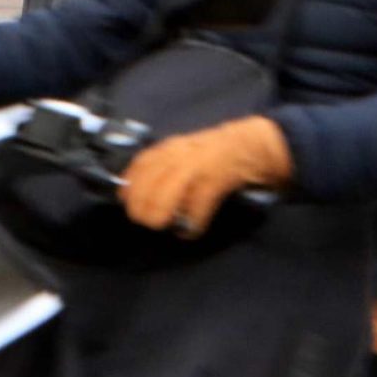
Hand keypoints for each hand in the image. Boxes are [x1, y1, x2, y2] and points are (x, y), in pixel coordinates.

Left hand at [120, 115, 291, 237]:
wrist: (251, 145)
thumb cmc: (213, 154)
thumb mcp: (184, 152)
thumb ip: (161, 168)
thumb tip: (131, 193)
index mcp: (171, 147)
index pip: (141, 164)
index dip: (129, 186)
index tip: (125, 204)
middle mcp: (181, 154)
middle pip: (150, 182)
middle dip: (142, 206)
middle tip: (146, 222)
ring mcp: (199, 165)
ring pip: (169, 192)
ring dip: (161, 213)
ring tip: (163, 226)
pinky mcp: (217, 180)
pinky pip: (199, 203)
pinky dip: (192, 222)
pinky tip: (190, 231)